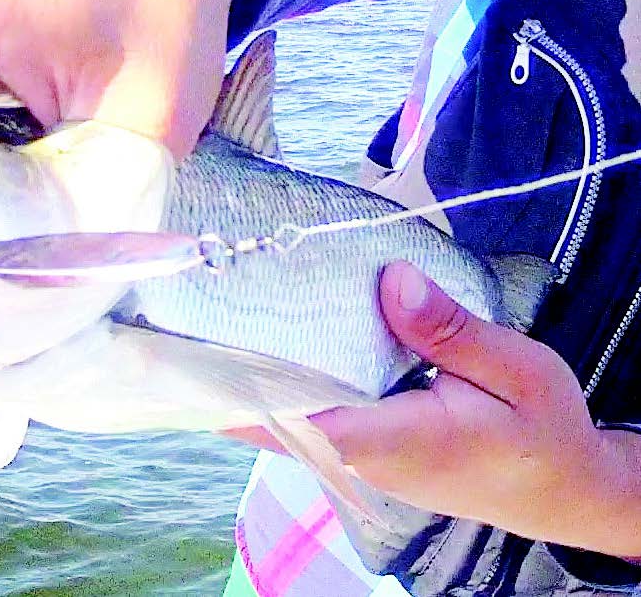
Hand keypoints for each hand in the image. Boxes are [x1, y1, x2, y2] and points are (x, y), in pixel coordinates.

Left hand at [229, 261, 640, 556]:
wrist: (563, 488)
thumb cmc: (543, 432)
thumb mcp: (519, 371)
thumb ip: (452, 330)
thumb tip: (391, 281)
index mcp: (398, 440)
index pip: (299, 417)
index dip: (248, 382)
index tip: (208, 340)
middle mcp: (364, 457)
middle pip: (279, 418)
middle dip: (239, 370)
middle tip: (206, 305)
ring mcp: (362, 460)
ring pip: (289, 421)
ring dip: (258, 376)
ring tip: (227, 314)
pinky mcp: (368, 451)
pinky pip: (312, 420)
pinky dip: (289, 385)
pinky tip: (276, 342)